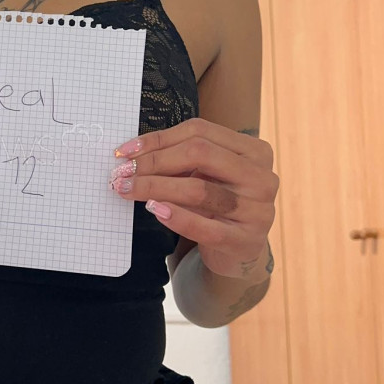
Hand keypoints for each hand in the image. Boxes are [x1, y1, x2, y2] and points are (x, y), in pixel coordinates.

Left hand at [109, 117, 278, 279]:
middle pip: (200, 154)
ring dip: (155, 187)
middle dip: (154, 161)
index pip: (200, 132)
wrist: (238, 251)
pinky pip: (206, 227)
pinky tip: (154, 209)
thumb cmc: (216, 205)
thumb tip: (132, 154)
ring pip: (199, 190)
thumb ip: (180, 160)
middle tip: (121, 172)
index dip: (158, 139)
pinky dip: (176, 217)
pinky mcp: (246, 241)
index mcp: (253, 151)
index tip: (124, 152)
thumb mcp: (206, 176)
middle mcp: (262, 176)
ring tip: (127, 189)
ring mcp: (258, 210)